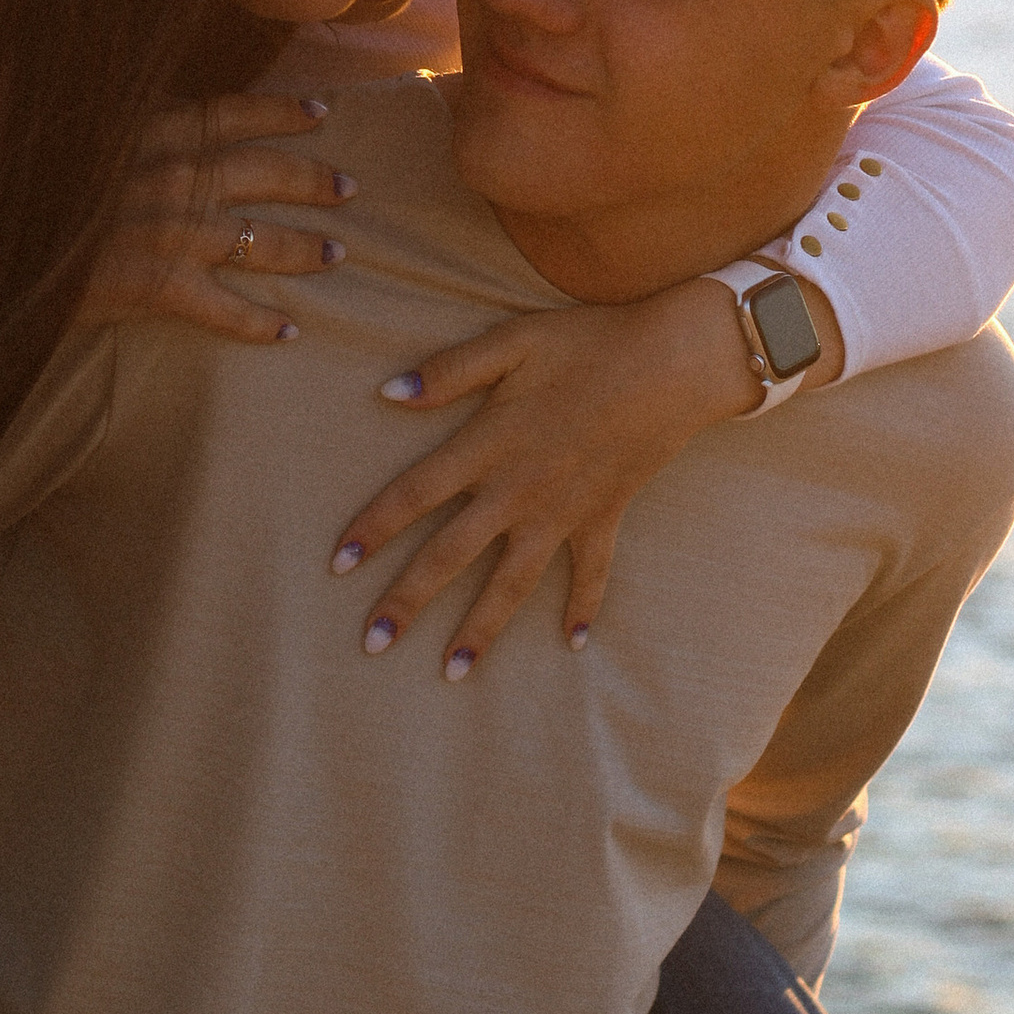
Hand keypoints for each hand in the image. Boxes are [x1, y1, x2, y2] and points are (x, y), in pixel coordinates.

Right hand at [75, 95, 356, 347]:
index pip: (235, 111)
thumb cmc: (25, 178)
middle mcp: (176, 173)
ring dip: (304, 248)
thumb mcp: (76, 124)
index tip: (319, 111)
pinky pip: (227, 309)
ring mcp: (174, 230)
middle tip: (348, 188)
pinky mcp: (159, 284)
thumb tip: (144, 112)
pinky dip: (261, 323)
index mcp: (155, 128)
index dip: (281, 111)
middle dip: (313, 178)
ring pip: (261, 239)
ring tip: (335, 255)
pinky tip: (288, 332)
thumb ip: (120, 121)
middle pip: (266, 172)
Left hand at [332, 274, 831, 674]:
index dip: (373, 527)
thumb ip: (449, 371)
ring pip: (512, 583)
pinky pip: (592, 573)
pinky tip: (573, 643)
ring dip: (481, 630)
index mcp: (488, 445)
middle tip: (372, 643)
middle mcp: (519, 491)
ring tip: (451, 672)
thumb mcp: (514, 341)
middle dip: (408, 602)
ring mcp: (564, 512)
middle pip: (450, 555)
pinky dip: (584, 607)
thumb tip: (386, 393)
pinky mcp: (605, 517)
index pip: (415, 495)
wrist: (675, 362)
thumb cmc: (589, 342)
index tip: (338, 564)